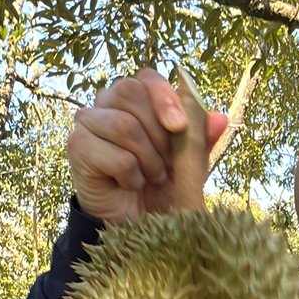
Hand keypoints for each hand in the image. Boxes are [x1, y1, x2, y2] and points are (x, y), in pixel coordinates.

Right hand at [67, 70, 227, 223]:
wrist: (136, 221)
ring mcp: (89, 122)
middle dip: (158, 134)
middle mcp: (109, 102)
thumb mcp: (190, 163)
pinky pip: (112, 154)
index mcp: (138, 97)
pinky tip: (130, 184)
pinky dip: (130, 175)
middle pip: (130, 92)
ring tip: (151, 176)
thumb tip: (220, 118)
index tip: (179, 126)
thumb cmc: (162, 184)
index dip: (164, 97)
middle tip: (166, 163)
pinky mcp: (77, 146)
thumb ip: (201, 140)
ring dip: (147, 159)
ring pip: (123, 125)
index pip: (147, 77)